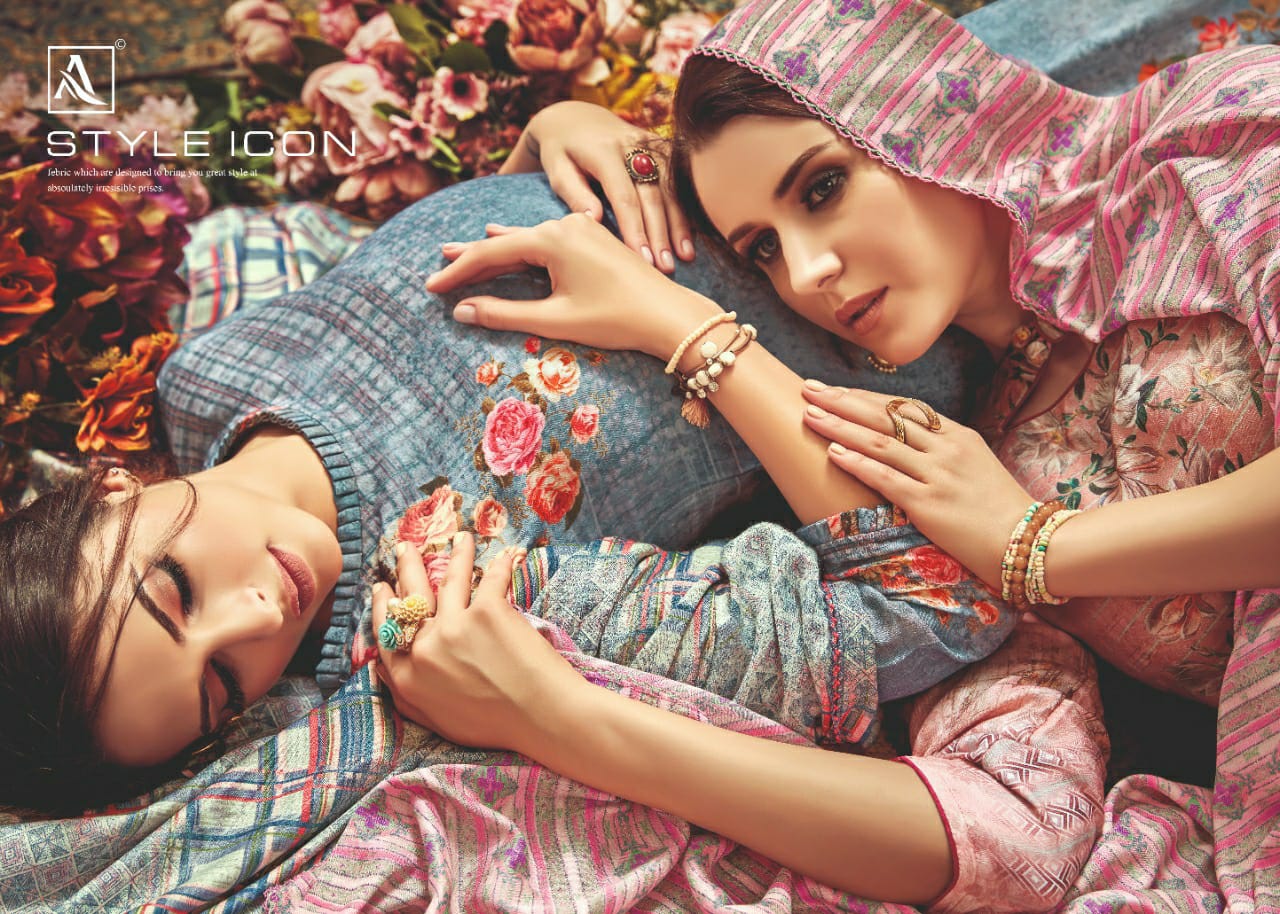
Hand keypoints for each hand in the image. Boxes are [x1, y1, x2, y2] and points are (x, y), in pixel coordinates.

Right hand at [371, 532, 587, 751]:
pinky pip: (491, 579)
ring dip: (456, 554)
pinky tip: (507, 555)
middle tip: (404, 549)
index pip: (386, 632)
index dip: (383, 606)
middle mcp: (425, 648)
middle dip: (407, 568)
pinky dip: (502, 565)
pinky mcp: (488, 611)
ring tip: (461, 539)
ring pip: (450, 579)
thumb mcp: (436, 721)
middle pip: (411, 597)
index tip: (382, 588)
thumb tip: (382, 671)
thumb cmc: (494, 725)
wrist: (541, 718)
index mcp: (408, 676)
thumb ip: (407, 697)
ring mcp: (455, 626)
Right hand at [425, 212, 722, 358]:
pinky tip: (504, 236)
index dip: (459, 272)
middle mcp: (563, 224)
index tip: (431, 287)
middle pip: (506, 243)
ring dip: (495, 251)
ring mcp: (580, 228)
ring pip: (526, 240)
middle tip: (436, 264)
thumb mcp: (555, 319)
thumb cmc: (615, 319)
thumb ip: (505, 314)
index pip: (491, 254)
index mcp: (551, 238)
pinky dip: (521, 248)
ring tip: (459, 252)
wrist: (670, 315)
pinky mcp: (593, 238)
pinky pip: (546, 241)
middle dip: (471, 258)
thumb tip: (463, 312)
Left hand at [499, 101, 692, 272]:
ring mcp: (652, 143)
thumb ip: (574, 193)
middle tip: (665, 267)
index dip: (635, 228)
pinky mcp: (663, 147)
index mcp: (604, 150)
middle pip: (652, 194)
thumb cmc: (562, 152)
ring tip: (684, 257)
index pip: (624, 195)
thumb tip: (594, 221)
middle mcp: (632, 143)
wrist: (576, 118)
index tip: (641, 258)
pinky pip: (678, 181)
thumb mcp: (557, 170)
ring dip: (679, 224)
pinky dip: (685, 209)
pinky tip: (689, 235)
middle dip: (660, 233)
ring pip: (671, 188)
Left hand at [800, 380, 1031, 587]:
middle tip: (809, 389)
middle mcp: (946, 448)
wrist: (1031, 543)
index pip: (901, 407)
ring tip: (809, 414)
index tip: (834, 389)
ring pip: (879, 441)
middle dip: (841, 401)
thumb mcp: (975, 468)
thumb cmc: (1000, 511)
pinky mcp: (929, 503)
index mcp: (958, 436)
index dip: (864, 396)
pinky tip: (832, 451)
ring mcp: (938, 474)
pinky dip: (857, 462)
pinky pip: (885, 477)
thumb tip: (907, 445)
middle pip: (884, 415)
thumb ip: (943, 453)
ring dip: (839, 426)